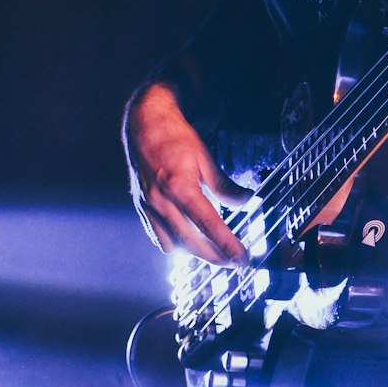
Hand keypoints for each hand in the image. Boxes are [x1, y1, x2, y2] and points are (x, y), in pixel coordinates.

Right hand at [124, 83, 250, 262]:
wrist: (144, 124)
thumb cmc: (175, 138)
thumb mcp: (205, 157)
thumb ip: (225, 185)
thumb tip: (246, 200)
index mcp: (180, 187)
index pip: (209, 225)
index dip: (227, 245)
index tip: (242, 258)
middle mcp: (161, 201)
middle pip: (191, 242)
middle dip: (215, 257)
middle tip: (233, 262)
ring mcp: (148, 206)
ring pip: (173, 245)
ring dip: (195, 253)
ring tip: (214, 252)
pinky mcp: (141, 207)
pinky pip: (157, 236)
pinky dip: (174, 244)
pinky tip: (187, 242)